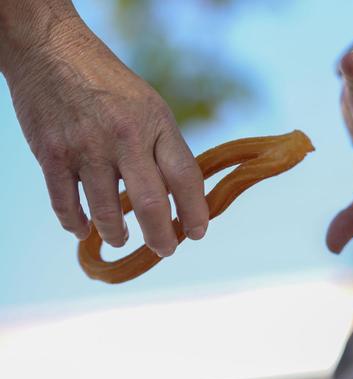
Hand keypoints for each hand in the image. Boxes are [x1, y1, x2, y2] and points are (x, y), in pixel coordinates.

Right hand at [3, 15, 207, 256]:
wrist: (52, 51)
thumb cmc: (110, 85)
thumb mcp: (151, 107)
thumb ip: (166, 148)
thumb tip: (184, 197)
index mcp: (156, 124)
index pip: (185, 178)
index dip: (196, 212)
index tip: (197, 232)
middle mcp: (124, 137)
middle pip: (150, 204)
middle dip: (162, 237)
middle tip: (166, 250)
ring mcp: (86, 147)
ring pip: (107, 212)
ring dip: (117, 234)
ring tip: (123, 239)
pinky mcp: (52, 155)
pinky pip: (65, 204)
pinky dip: (76, 224)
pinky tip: (84, 229)